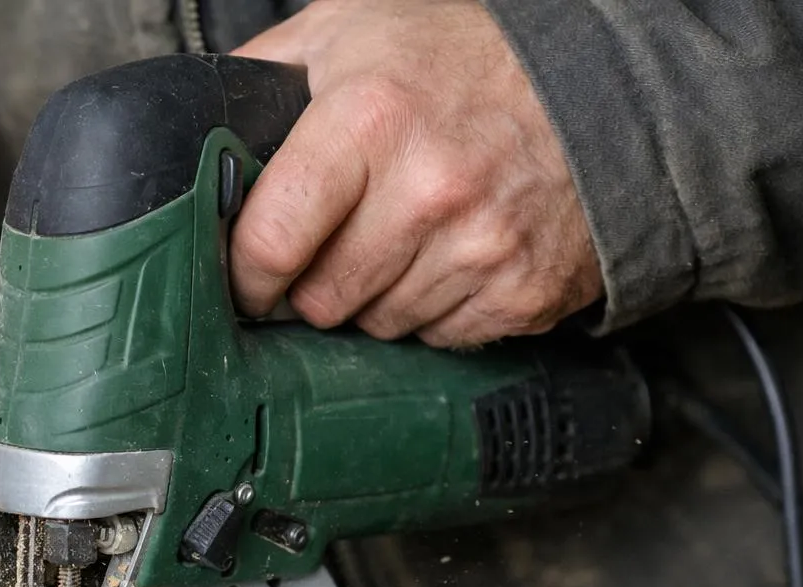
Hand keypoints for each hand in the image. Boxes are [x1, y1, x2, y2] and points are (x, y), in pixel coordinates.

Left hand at [230, 0, 601, 345]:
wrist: (607, 84)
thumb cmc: (466, 55)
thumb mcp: (355, 27)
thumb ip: (268, 73)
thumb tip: (196, 128)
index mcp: (370, 119)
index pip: (270, 243)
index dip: (244, 276)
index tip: (245, 280)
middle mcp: (428, 189)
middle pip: (321, 300)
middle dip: (313, 285)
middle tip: (335, 247)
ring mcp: (481, 247)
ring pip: (379, 326)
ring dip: (376, 299)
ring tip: (402, 240)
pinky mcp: (521, 292)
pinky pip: (439, 340)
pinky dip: (434, 311)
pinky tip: (449, 259)